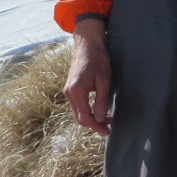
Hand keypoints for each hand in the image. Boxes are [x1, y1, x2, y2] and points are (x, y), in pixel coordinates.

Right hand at [64, 19, 112, 135]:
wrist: (88, 44)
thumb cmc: (98, 59)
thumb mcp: (104, 80)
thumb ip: (101, 101)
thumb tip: (100, 119)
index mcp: (76, 91)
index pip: (85, 117)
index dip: (96, 126)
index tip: (107, 131)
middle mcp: (69, 93)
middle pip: (79, 118)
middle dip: (94, 124)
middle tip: (109, 125)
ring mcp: (68, 91)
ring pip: (78, 112)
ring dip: (90, 117)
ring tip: (106, 117)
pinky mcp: (70, 88)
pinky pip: (77, 105)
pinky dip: (86, 110)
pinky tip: (97, 109)